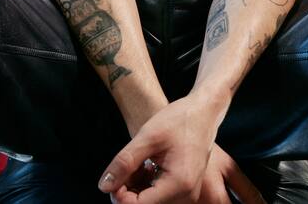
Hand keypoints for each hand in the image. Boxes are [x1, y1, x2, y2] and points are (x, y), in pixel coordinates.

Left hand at [99, 98, 263, 202]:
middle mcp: (187, 195)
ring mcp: (188, 193)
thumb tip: (104, 186)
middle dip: (128, 190)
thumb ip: (125, 162)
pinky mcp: (186, 189)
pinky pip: (160, 196)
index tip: (114, 174)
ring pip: (151, 202)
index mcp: (179, 184)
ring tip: (139, 162)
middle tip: (126, 165)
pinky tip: (148, 165)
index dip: (119, 195)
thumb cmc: (179, 119)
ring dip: (137, 187)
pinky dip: (148, 184)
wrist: (203, 111)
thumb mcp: (148, 136)